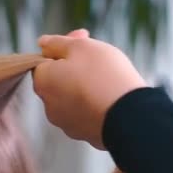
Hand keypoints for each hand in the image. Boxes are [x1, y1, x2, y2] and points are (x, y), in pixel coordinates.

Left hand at [33, 29, 145, 148]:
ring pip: (73, 97)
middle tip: (99, 55)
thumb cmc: (103, 75)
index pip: (44, 60)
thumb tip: (42, 42)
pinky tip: (112, 96)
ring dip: (85, 85)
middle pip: (58, 79)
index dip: (63, 47)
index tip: (84, 37)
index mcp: (42, 82)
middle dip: (75, 66)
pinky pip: (87, 112)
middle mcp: (49, 106)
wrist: (130, 115)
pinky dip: (95, 103)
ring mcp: (67, 124)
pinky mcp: (85, 134)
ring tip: (109, 77)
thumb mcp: (80, 47)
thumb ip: (57, 43)